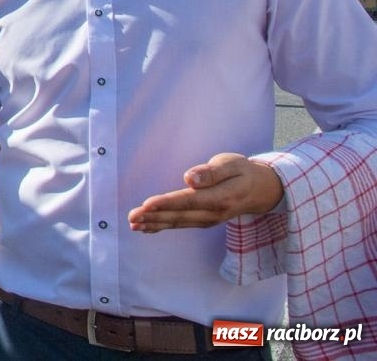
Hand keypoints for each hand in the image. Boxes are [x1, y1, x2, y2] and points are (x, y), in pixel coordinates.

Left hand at [127, 153, 285, 232]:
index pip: (189, 201)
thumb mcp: (232, 164)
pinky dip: (162, 227)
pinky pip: (181, 224)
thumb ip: (211, 172)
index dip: (167, 203)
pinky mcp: (203, 221)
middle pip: (180, 215)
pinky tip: (146, 228)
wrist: (260, 190)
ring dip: (154, 224)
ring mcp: (209, 219)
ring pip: (178, 222)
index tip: (147, 204)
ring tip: (133, 224)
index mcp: (221, 197)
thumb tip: (189, 178)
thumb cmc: (242, 171)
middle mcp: (214, 213)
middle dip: (154, 217)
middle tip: (132, 217)